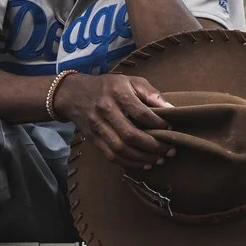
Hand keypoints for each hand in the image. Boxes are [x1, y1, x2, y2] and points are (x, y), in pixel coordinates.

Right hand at [54, 72, 173, 167]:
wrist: (74, 94)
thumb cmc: (108, 87)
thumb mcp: (130, 81)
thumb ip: (151, 93)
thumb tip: (171, 109)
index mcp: (117, 93)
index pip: (141, 113)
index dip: (158, 124)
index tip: (170, 128)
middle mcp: (106, 110)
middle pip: (131, 135)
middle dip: (153, 146)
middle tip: (169, 150)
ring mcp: (98, 126)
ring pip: (121, 149)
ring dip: (143, 158)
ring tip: (159, 159)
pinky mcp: (93, 139)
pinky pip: (112, 156)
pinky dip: (130, 163)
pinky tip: (144, 164)